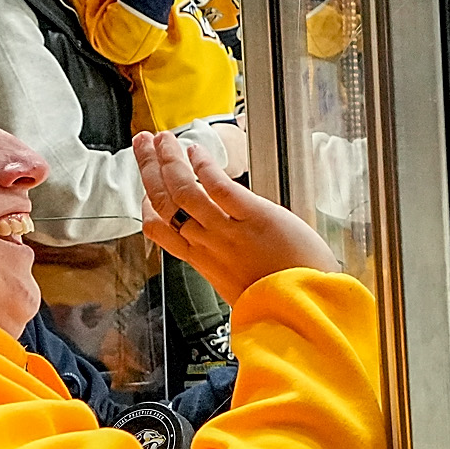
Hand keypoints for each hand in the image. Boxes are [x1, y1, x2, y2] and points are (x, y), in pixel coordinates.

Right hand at [134, 130, 332, 302]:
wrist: (307, 310)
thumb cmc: (282, 302)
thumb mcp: (241, 289)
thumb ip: (227, 267)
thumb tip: (227, 257)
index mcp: (203, 262)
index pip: (159, 230)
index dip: (147, 204)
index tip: (145, 185)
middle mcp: (208, 245)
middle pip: (163, 203)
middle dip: (149, 169)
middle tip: (143, 143)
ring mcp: (229, 231)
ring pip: (183, 191)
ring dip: (168, 160)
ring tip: (162, 138)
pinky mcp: (257, 218)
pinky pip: (220, 188)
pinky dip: (204, 167)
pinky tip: (197, 151)